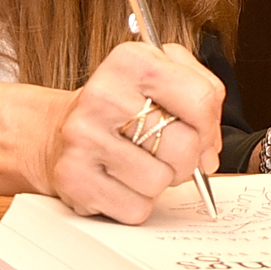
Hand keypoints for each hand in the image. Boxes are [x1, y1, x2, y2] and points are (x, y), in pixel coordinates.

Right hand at [43, 40, 222, 223]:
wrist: (61, 130)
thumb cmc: (122, 106)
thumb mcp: (162, 74)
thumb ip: (202, 94)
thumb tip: (210, 149)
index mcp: (131, 61)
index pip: (202, 98)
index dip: (210, 125)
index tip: (201, 133)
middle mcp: (102, 95)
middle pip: (183, 145)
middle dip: (187, 159)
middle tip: (169, 153)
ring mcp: (84, 138)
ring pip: (160, 181)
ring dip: (160, 180)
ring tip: (139, 163)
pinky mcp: (73, 178)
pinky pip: (135, 208)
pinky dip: (136, 202)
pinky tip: (120, 181)